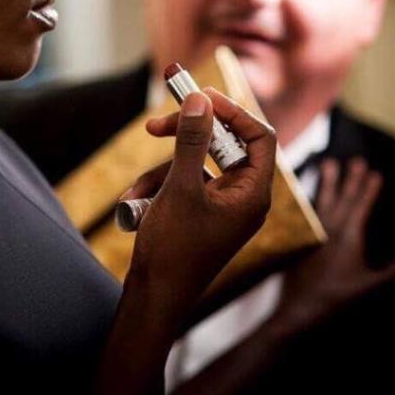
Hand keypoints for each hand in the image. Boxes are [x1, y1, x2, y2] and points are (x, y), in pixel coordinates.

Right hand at [120, 88, 275, 296]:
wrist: (154, 297)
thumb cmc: (174, 249)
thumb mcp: (180, 188)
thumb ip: (192, 140)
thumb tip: (200, 100)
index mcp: (253, 194)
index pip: (259, 136)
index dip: (232, 112)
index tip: (200, 97)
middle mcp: (242, 198)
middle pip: (221, 146)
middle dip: (184, 139)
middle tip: (154, 125)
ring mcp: (220, 207)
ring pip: (194, 166)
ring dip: (161, 172)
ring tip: (138, 194)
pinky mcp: (199, 214)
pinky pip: (182, 185)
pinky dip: (158, 189)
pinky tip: (136, 205)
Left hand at [271, 157, 394, 331]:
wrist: (299, 308)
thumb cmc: (337, 298)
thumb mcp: (371, 286)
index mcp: (347, 237)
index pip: (360, 207)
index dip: (368, 190)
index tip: (375, 172)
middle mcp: (329, 230)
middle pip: (342, 199)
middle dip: (351, 179)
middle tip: (355, 160)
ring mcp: (313, 235)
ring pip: (321, 201)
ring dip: (327, 182)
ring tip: (327, 163)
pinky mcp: (301, 242)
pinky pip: (307, 214)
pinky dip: (311, 200)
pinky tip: (311, 195)